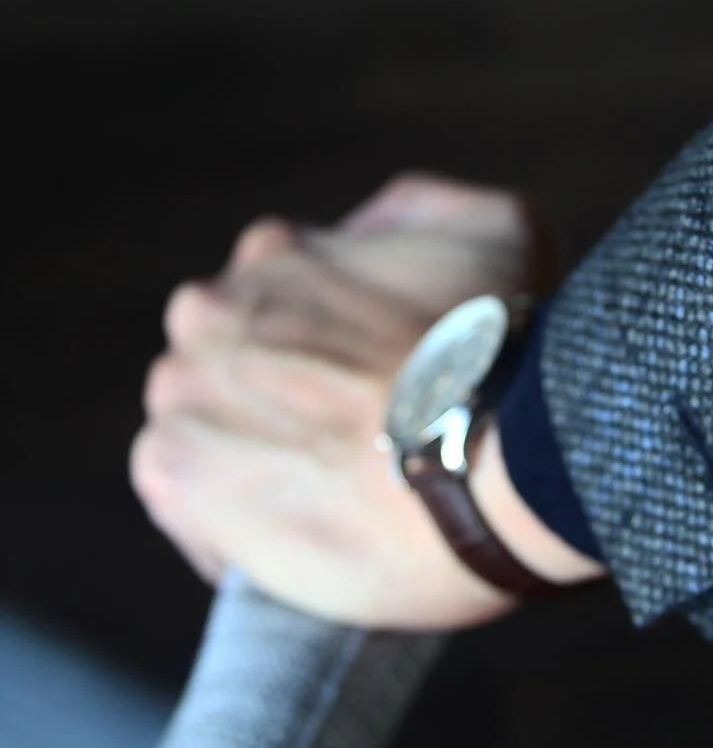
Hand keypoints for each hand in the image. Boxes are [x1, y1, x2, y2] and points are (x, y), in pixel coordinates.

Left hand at [131, 174, 604, 628]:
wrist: (492, 459)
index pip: (283, 299)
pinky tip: (301, 534)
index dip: (332, 347)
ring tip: (332, 496)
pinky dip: (231, 522)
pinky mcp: (172, 474)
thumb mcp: (499, 227)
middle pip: (237, 362)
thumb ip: (423, 213)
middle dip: (284, 397)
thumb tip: (370, 233)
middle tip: (354, 443)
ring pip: (207, 426)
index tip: (372, 387)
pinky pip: (187, 501)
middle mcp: (212, 309)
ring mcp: (183, 390)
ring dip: (254, 456)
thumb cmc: (504, 347)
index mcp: (277, 252)